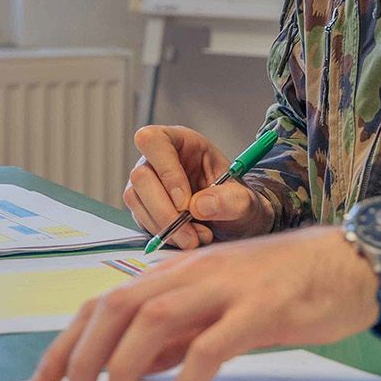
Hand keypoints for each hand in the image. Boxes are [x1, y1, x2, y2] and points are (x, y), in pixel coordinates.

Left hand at [25, 226, 378, 380]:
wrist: (353, 260)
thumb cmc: (285, 285)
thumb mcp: (218, 305)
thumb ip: (176, 333)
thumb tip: (133, 367)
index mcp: (175, 271)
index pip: (103, 303)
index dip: (67, 344)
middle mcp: (191, 272)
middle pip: (116, 309)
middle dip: (81, 360)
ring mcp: (225, 287)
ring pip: (153, 322)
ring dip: (123, 370)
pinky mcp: (263, 308)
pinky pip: (214, 343)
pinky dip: (188, 377)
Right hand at [123, 125, 273, 249]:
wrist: (232, 223)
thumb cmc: (235, 201)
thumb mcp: (244, 200)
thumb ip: (230, 200)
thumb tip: (198, 206)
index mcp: (181, 142)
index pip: (155, 141)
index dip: (167, 172)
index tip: (185, 203)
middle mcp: (157, 159)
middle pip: (140, 176)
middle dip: (165, 211)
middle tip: (191, 234)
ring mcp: (146, 183)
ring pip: (135, 200)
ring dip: (164, 226)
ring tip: (196, 238)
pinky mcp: (142, 205)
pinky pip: (141, 219)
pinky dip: (163, 234)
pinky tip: (187, 238)